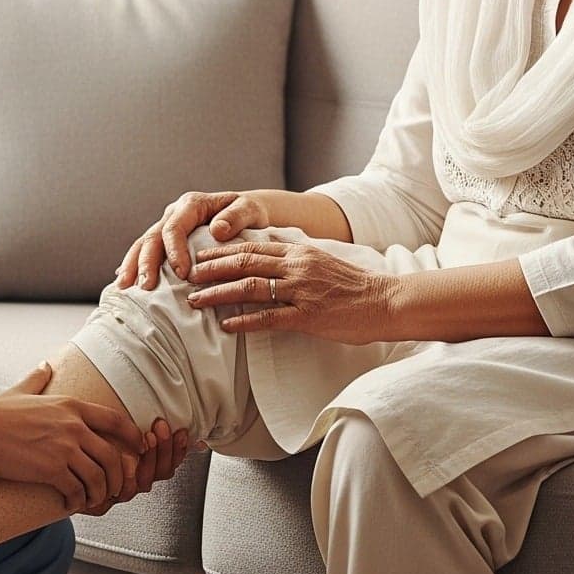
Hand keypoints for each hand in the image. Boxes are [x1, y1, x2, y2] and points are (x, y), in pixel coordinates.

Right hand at [0, 384, 147, 511]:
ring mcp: (64, 448)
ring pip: (98, 477)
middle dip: (117, 476)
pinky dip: (77, 501)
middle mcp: (73, 426)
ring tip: (93, 500)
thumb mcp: (21, 390)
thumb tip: (45, 365)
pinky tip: (70, 504)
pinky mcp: (51, 470)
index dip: (131, 437)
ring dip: (99, 493)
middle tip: (113, 488)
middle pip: (112, 455)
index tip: (136, 450)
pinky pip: (77, 490)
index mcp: (72, 405)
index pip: (115, 420)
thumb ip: (38, 379)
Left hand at [80, 416, 191, 516]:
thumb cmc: (80, 438)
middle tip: (161, 428)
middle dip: (166, 449)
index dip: (178, 449)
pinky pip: (124, 492)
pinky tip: (131, 460)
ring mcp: (118, 491)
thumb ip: (135, 423)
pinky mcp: (100, 501)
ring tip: (148, 437)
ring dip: (151, 458)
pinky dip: (131, 476)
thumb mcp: (111, 425)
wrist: (51, 455)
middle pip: (162, 472)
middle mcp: (132, 480)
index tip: (181, 430)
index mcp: (140, 464)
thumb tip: (167, 415)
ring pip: (146, 481)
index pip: (169, 461)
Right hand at [116, 188, 273, 288]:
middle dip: (145, 262)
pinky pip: (146, 252)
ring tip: (125, 288)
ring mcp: (167, 226)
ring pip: (143, 244)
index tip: (183, 274)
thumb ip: (237, 217)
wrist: (247, 214)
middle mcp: (175, 214)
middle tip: (145, 287)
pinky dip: (135, 266)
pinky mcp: (166, 241)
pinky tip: (126, 283)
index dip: (174, 251)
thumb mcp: (251, 210)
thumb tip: (218, 230)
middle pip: (152, 237)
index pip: (174, 228)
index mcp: (192, 205)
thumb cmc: (251, 213)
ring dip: (133, 266)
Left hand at [184, 236, 396, 343]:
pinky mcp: (308, 315)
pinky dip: (244, 320)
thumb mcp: (322, 261)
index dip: (221, 252)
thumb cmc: (355, 286)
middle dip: (211, 269)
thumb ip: (295, 259)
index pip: (252, 247)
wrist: (386, 301)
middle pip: (244, 262)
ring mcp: (302, 291)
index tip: (199, 256)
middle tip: (187, 276)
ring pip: (250, 287)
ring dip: (219, 294)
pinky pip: (269, 317)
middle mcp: (297, 266)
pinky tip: (226, 325)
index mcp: (299, 252)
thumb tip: (269, 256)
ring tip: (196, 301)